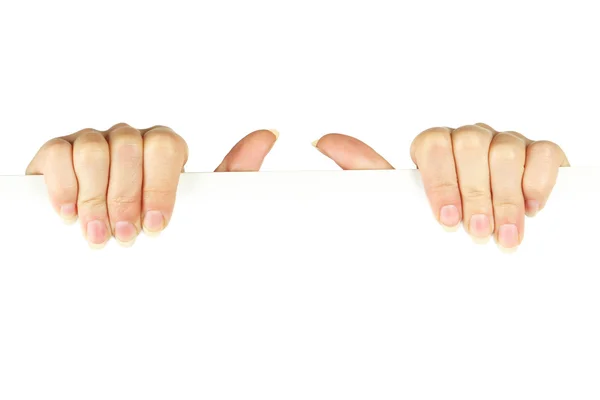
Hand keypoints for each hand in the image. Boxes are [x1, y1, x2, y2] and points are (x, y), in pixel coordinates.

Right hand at [26, 123, 278, 247]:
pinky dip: (64, 187)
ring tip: (97, 236)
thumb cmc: (156, 220)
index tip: (158, 225)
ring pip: (94, 150)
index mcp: (163, 147)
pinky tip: (69, 215)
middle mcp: (130, 138)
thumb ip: (231, 173)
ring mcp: (93, 141)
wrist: (107, 237)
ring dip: (96, 198)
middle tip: (125, 238)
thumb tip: (269, 134)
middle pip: (129, 148)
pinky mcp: (58, 152)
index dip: (161, 185)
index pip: (165, 146)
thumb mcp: (198, 203)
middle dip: (126, 198)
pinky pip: (58, 155)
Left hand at [311, 123, 568, 250]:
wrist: (485, 229)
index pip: (432, 145)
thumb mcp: (403, 198)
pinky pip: (542, 154)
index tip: (445, 220)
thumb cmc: (440, 214)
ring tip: (504, 235)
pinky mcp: (539, 153)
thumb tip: (323, 141)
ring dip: (505, 199)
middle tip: (476, 234)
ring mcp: (505, 142)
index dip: (439, 182)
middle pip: (470, 146)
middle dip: (474, 194)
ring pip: (505, 151)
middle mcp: (468, 138)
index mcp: (434, 146)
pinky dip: (537, 183)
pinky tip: (531, 209)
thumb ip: (370, 173)